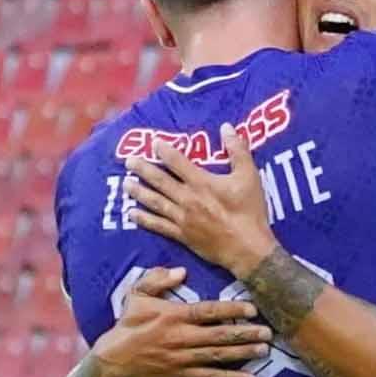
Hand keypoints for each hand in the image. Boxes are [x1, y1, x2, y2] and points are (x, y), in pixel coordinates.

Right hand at [90, 267, 270, 376]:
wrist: (115, 360)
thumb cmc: (128, 324)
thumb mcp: (136, 295)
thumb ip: (157, 279)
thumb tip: (181, 271)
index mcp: (174, 316)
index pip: (208, 311)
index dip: (231, 309)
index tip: (252, 308)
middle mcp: (182, 337)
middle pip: (220, 334)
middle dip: (246, 333)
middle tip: (268, 332)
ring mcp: (184, 359)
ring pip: (219, 355)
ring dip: (243, 353)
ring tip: (264, 350)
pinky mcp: (183, 376)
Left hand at [125, 123, 278, 278]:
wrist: (248, 248)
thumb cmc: (250, 211)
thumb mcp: (249, 177)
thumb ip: (238, 150)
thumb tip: (227, 127)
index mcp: (202, 182)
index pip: (177, 162)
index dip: (164, 150)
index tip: (153, 142)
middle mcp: (187, 198)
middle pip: (160, 181)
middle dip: (143, 169)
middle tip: (128, 161)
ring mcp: (182, 218)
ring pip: (155, 202)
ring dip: (139, 192)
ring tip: (125, 184)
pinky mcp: (182, 235)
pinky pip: (159, 226)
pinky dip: (144, 219)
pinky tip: (132, 213)